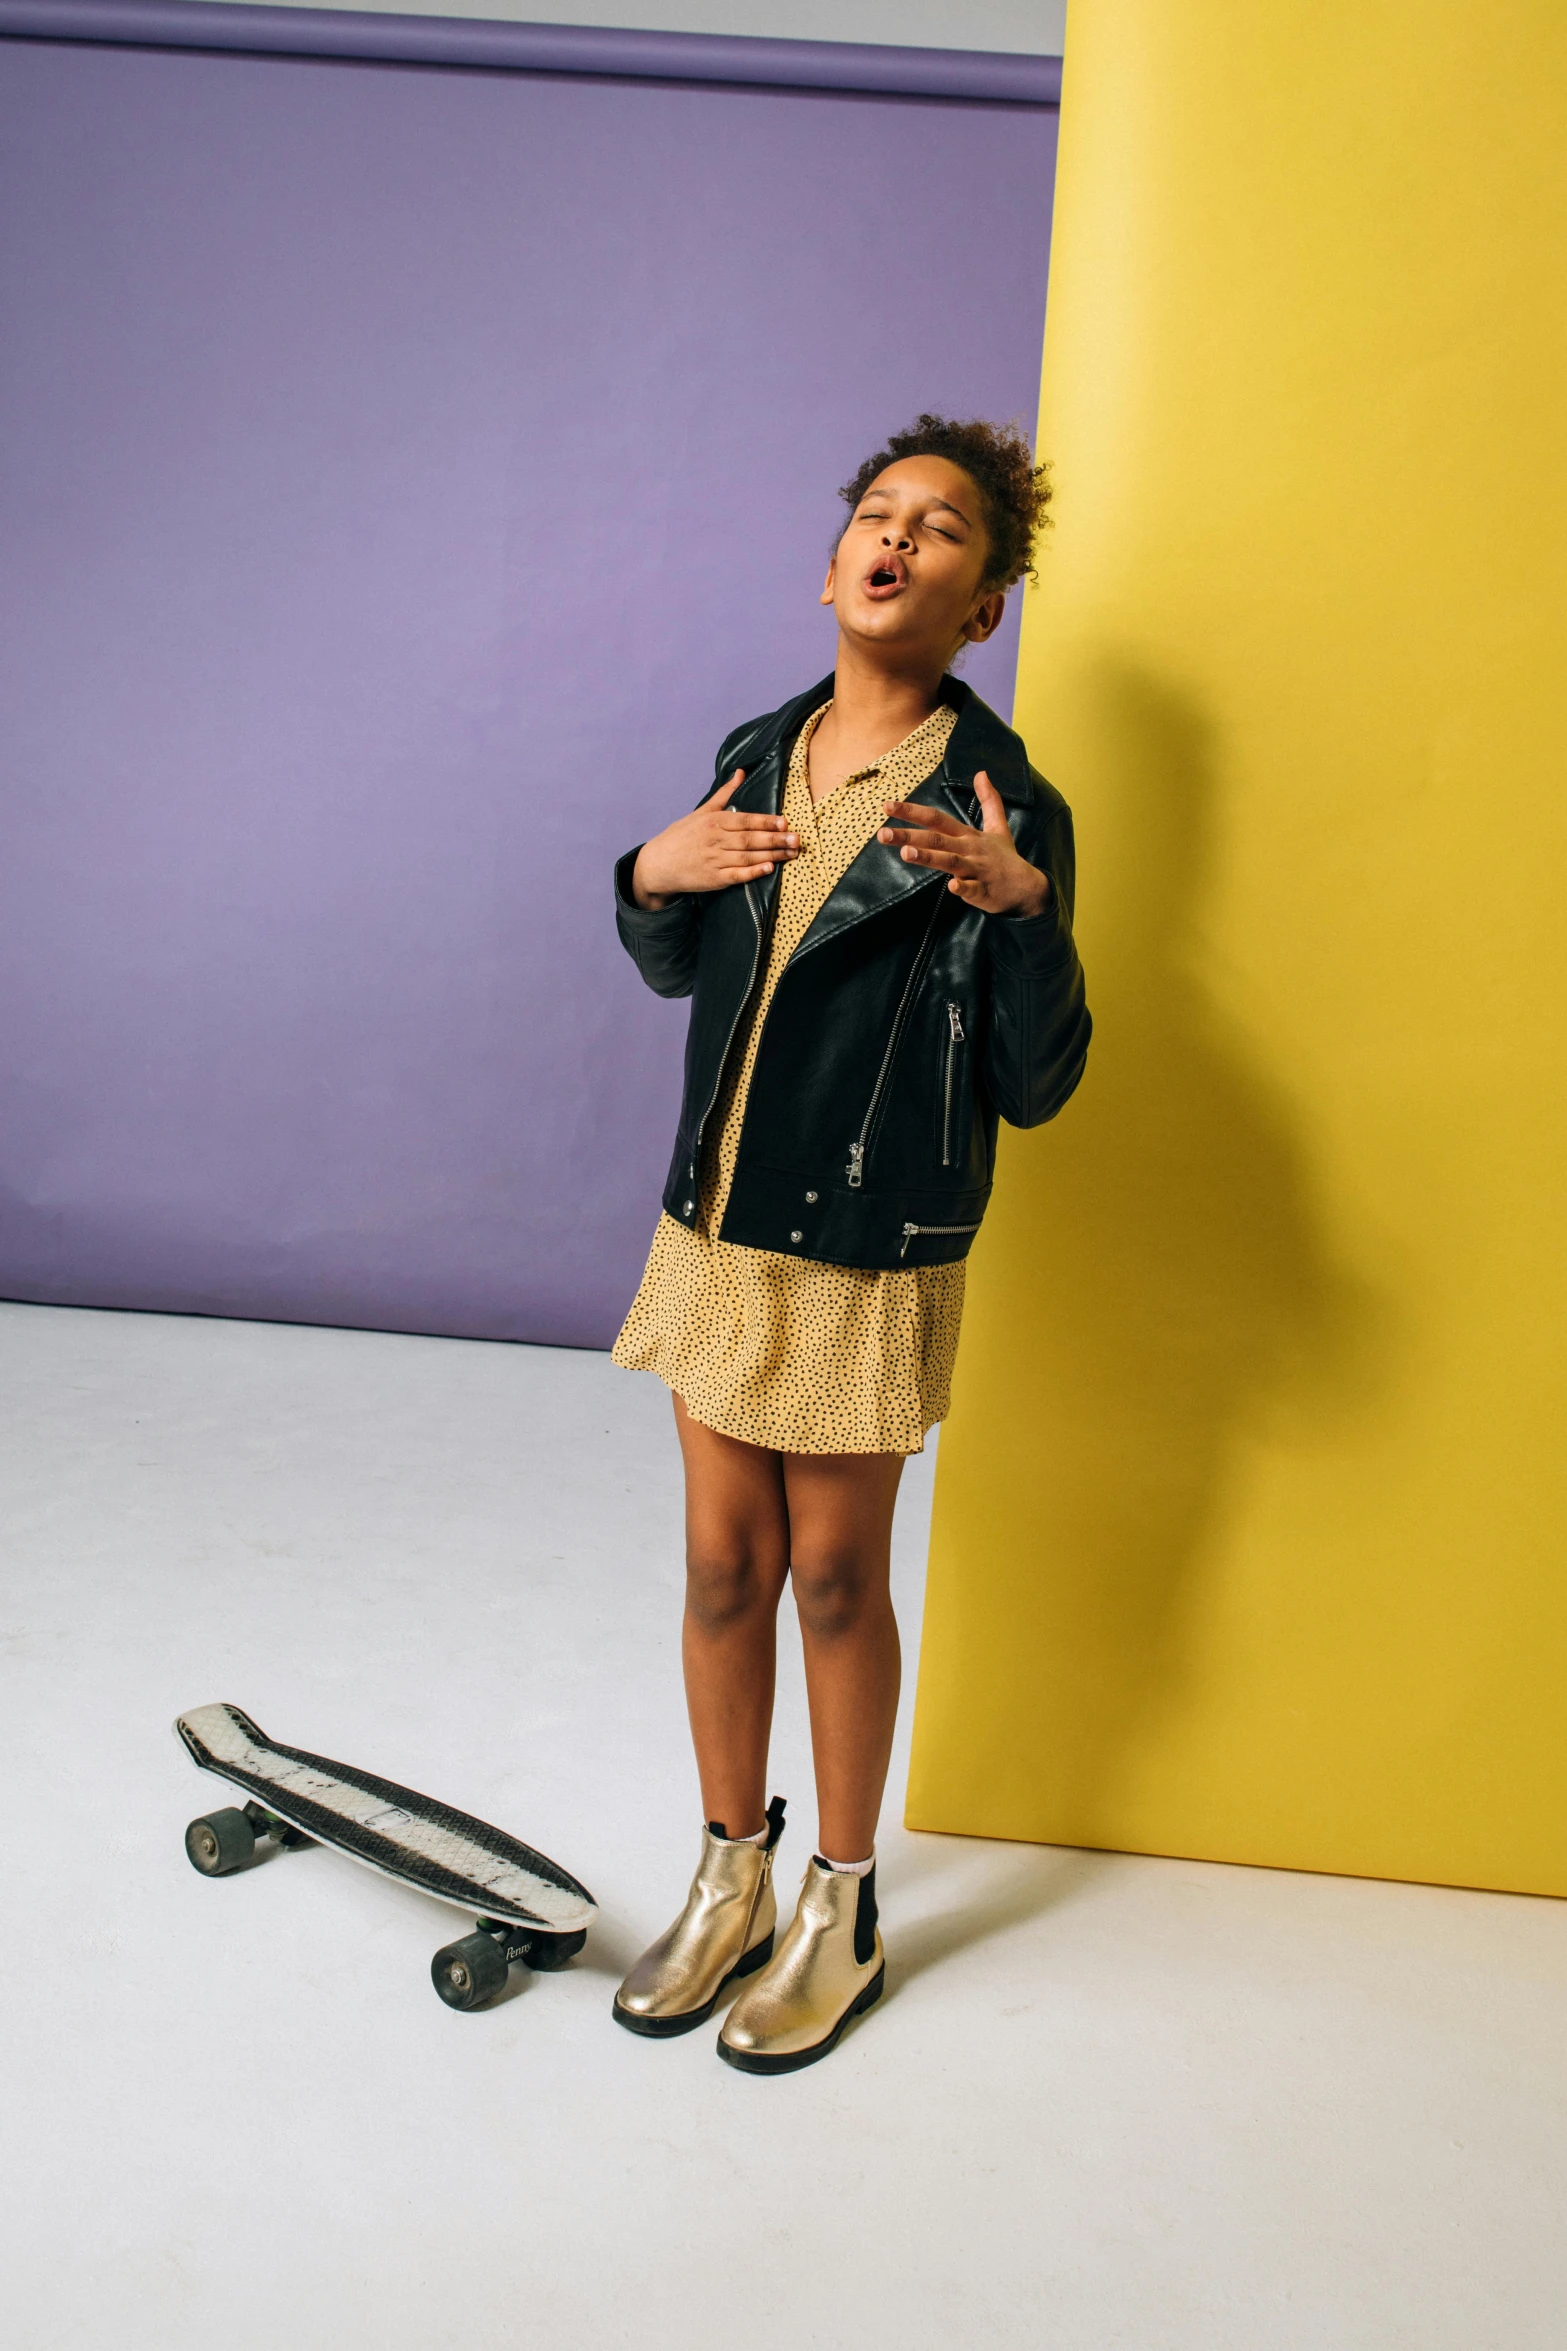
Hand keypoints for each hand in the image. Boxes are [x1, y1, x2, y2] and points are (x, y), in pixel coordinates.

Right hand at [632, 770, 799, 907]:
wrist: (657, 864)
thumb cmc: (681, 836)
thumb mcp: (701, 812)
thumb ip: (724, 795)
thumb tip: (740, 773)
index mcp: (714, 821)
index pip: (745, 820)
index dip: (766, 821)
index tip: (785, 822)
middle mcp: (715, 840)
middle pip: (750, 839)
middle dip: (776, 839)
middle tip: (797, 839)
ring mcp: (714, 860)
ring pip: (747, 857)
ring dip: (771, 855)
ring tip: (791, 854)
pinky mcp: (713, 879)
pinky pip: (736, 875)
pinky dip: (753, 873)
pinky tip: (769, 869)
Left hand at [877, 770, 1050, 916]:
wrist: (1026, 887)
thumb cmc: (1005, 858)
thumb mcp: (998, 827)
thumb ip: (989, 800)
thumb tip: (982, 773)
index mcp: (967, 835)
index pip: (936, 818)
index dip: (912, 811)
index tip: (887, 806)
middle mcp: (969, 849)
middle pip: (936, 839)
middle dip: (909, 836)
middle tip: (882, 834)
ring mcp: (976, 869)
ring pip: (950, 862)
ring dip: (929, 857)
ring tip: (906, 854)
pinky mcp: (983, 890)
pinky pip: (972, 889)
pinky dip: (963, 888)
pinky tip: (952, 887)